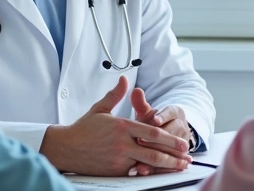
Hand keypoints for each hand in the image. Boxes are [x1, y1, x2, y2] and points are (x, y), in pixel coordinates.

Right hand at [40, 75, 191, 175]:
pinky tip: (160, 173)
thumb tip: (124, 79)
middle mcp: (122, 144)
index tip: (182, 142)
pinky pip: (135, 172)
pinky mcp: (114, 171)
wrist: (66, 147)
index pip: (151, 133)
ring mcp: (119, 159)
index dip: (169, 138)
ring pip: (147, 164)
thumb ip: (116, 95)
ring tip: (179, 167)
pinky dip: (149, 172)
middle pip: (154, 151)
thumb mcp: (100, 108)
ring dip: (166, 166)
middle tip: (187, 157)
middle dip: (174, 155)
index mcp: (122, 126)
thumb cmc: (83, 128)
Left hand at [129, 87, 192, 175]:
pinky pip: (168, 163)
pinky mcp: (178, 158)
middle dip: (156, 139)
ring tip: (140, 158)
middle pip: (172, 132)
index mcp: (176, 112)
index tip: (153, 120)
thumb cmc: (154, 122)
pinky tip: (144, 170)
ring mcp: (182, 143)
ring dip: (156, 154)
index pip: (171, 112)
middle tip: (140, 141)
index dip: (162, 116)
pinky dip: (156, 168)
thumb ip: (140, 103)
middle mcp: (182, 126)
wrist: (168, 135)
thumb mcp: (148, 112)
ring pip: (171, 149)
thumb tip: (136, 91)